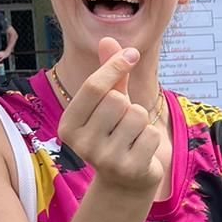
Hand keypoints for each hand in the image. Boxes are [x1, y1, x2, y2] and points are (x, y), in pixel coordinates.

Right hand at [56, 37, 163, 197]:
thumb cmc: (116, 134)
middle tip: (123, 124)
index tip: (131, 54)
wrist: (125, 182)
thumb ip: (109, 75)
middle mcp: (81, 144)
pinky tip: (141, 151)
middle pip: (118, 100)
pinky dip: (153, 138)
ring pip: (137, 115)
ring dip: (142, 122)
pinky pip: (152, 134)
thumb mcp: (109, 104)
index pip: (93, 87)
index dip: (114, 66)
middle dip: (129, 104)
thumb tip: (109, 39)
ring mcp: (105, 159)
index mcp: (69, 126)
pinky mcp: (129, 169)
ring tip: (132, 138)